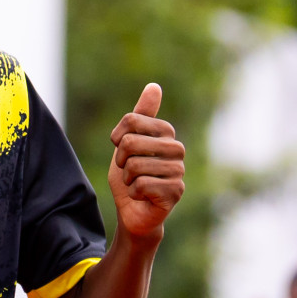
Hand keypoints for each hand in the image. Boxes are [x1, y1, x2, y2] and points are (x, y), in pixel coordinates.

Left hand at [107, 83, 185, 237]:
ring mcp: (179, 171)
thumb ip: (139, 116)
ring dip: (127, 178)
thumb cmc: (130, 176)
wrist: (133, 211)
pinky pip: (141, 184)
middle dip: (121, 160)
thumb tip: (154, 86)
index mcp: (165, 133)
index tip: (121, 150)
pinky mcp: (176, 191)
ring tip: (136, 183)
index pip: (131, 121)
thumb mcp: (127, 142)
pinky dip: (134, 192)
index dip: (117, 138)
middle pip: (131, 142)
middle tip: (128, 171)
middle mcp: (176, 149)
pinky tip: (143, 196)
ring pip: (135, 165)